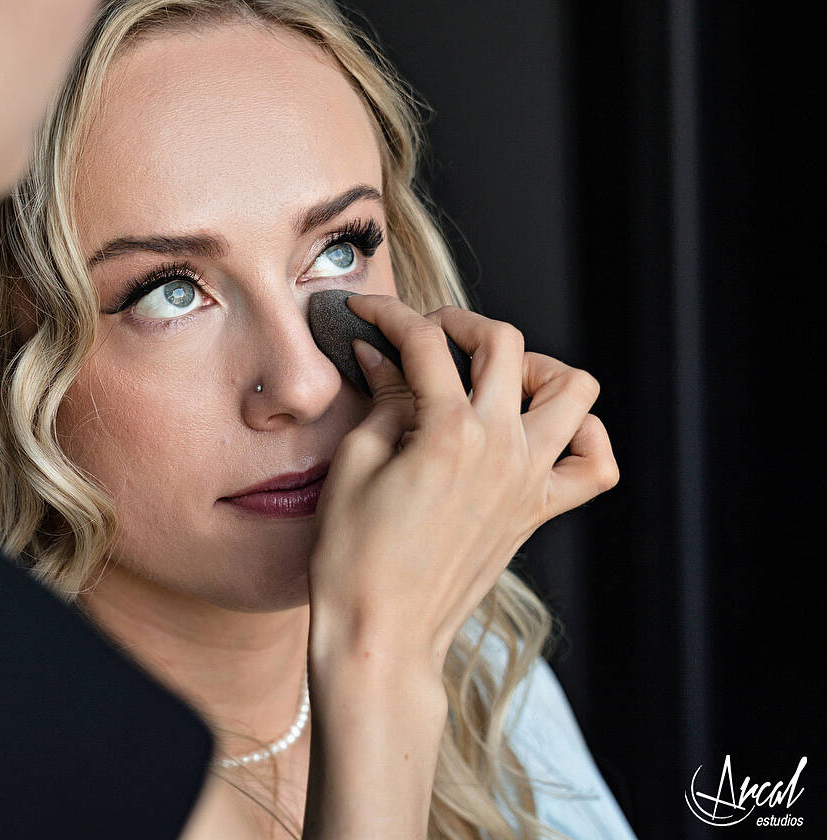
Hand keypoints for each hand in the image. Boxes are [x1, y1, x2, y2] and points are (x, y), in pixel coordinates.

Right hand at [308, 294, 618, 674]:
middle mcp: (502, 448)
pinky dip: (582, 435)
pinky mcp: (536, 512)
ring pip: (573, 389)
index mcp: (449, 431)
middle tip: (422, 338)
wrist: (382, 634)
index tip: (363, 314)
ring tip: (490, 378)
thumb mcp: (353, 465)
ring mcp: (529, 480)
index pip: (423, 344)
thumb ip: (380, 400)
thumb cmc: (353, 558)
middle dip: (458, 324)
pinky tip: (541, 432)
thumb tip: (381, 355)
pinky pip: (595, 465)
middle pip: (504, 344)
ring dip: (534, 366)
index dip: (388, 316)